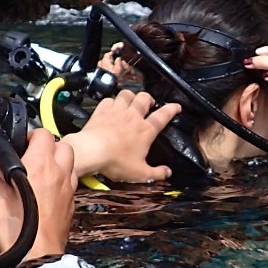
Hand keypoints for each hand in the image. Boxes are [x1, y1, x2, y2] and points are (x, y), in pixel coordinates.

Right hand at [0, 128, 77, 261]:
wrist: (32, 256)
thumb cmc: (12, 226)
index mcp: (41, 163)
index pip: (42, 133)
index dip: (28, 135)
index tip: (15, 146)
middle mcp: (60, 174)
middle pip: (62, 145)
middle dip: (46, 147)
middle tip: (28, 157)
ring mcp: (68, 192)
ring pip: (69, 166)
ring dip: (56, 165)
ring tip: (36, 174)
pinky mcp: (69, 209)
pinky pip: (69, 188)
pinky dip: (59, 186)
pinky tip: (42, 196)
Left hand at [67, 91, 182, 181]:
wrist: (91, 151)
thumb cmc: (116, 161)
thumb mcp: (140, 173)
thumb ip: (156, 173)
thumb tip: (167, 173)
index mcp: (145, 130)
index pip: (163, 116)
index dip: (171, 109)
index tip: (176, 106)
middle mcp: (132, 117)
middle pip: (144, 98)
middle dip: (149, 98)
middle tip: (150, 103)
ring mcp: (116, 112)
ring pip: (127, 94)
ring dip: (131, 96)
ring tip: (132, 100)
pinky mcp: (102, 111)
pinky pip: (108, 99)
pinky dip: (111, 101)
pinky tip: (111, 105)